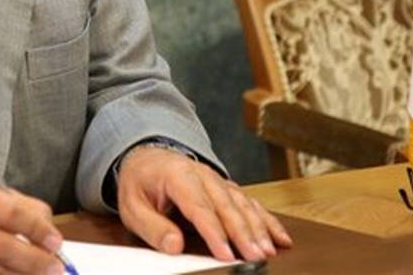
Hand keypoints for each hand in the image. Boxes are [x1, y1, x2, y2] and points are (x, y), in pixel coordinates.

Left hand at [115, 146, 292, 261]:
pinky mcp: (227, 188)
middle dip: (243, 233)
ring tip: (268, 251)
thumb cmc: (139, 183)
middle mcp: (203, 175)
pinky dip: (267, 220)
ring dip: (258, 228)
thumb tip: (174, 246)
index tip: (225, 254)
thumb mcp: (132, 206)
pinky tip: (280, 238)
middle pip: (227, 206)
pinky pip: (250, 203)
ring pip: (243, 204)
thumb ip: (152, 227)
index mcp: (177, 176)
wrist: (147, 157)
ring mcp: (218, 180)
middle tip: (255, 257)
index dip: (214, 232)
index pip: (199, 207)